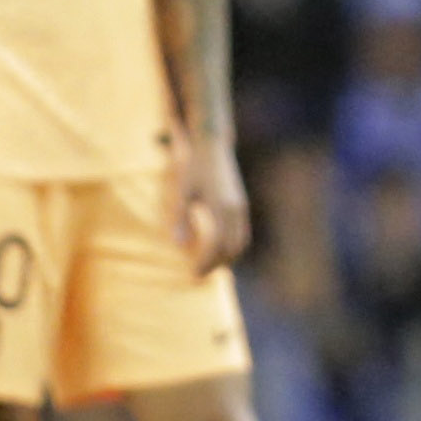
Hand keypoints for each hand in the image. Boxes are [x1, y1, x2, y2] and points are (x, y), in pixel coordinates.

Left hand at [174, 141, 253, 275]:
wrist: (212, 145)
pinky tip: (216, 250)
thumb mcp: (182, 191)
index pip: (216, 245)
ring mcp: (241, 207)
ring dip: (227, 258)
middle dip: (217, 265)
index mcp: (221, 207)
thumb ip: (181, 218)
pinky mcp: (241, 204)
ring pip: (240, 242)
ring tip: (208, 266)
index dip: (206, 262)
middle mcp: (235, 209)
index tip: (193, 274)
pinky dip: (231, 247)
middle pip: (232, 248)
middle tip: (199, 275)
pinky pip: (241, 233)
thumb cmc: (193, 167)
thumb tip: (178, 245)